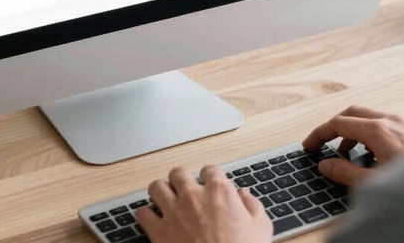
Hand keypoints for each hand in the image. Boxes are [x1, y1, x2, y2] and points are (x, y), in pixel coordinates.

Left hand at [136, 164, 271, 242]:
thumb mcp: (261, 228)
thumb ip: (252, 205)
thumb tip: (245, 195)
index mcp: (220, 192)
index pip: (209, 170)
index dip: (208, 177)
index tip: (207, 183)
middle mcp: (194, 196)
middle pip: (178, 173)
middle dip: (180, 180)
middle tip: (182, 189)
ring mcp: (174, 212)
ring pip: (156, 187)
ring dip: (160, 192)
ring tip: (164, 199)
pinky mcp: (159, 232)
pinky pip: (142, 214)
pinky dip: (145, 216)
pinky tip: (152, 220)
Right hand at [303, 105, 403, 185]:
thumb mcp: (375, 182)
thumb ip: (345, 172)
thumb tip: (326, 165)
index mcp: (378, 129)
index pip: (338, 123)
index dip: (319, 134)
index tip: (309, 145)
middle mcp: (391, 119)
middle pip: (352, 113)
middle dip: (334, 128)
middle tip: (323, 143)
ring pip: (370, 117)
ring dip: (353, 132)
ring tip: (347, 154)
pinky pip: (385, 123)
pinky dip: (370, 133)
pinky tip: (374, 154)